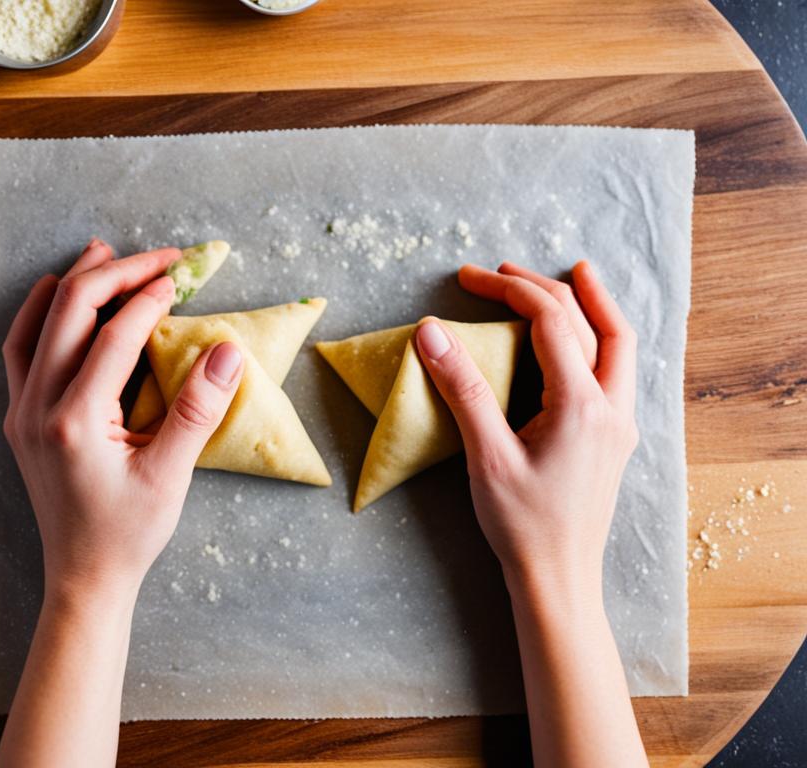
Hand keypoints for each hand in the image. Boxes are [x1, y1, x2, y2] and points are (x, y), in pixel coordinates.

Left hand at [1, 238, 243, 601]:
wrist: (84, 576)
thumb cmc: (130, 533)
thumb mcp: (171, 475)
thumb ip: (198, 410)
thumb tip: (227, 352)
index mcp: (76, 422)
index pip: (114, 337)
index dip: (149, 299)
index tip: (181, 277)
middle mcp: (38, 408)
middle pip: (70, 313)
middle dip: (116, 275)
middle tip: (159, 258)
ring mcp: (22, 411)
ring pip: (40, 324)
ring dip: (75, 283)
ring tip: (105, 251)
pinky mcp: (21, 418)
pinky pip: (22, 349)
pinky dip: (42, 314)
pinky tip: (58, 296)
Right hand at [415, 260, 637, 594]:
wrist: (559, 579)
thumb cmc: (522, 525)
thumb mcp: (487, 456)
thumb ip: (462, 388)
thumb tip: (431, 332)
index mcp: (580, 405)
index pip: (549, 321)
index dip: (509, 289)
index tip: (468, 278)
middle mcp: (611, 406)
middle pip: (590, 322)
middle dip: (545, 287)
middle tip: (502, 270)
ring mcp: (619, 422)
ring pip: (618, 342)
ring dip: (592, 303)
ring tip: (573, 274)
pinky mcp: (613, 436)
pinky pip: (616, 367)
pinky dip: (600, 335)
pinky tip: (582, 335)